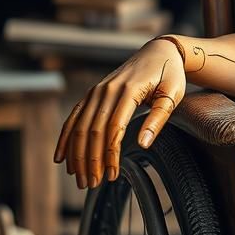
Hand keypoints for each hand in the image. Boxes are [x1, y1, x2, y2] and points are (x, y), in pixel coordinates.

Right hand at [53, 38, 185, 189]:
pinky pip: (74, 117)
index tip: (111, 175)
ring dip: (76, 155)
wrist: (158, 51)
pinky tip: (62, 158)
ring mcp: (96, 91)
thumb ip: (158, 119)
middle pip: (92, 130)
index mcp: (128, 90)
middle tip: (92, 184)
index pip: (113, 128)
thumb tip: (143, 144)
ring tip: (80, 178)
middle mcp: (106, 90)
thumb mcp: (173, 95)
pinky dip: (65, 138)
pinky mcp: (92, 93)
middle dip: (90, 160)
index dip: (109, 154)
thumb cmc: (169, 74)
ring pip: (79, 126)